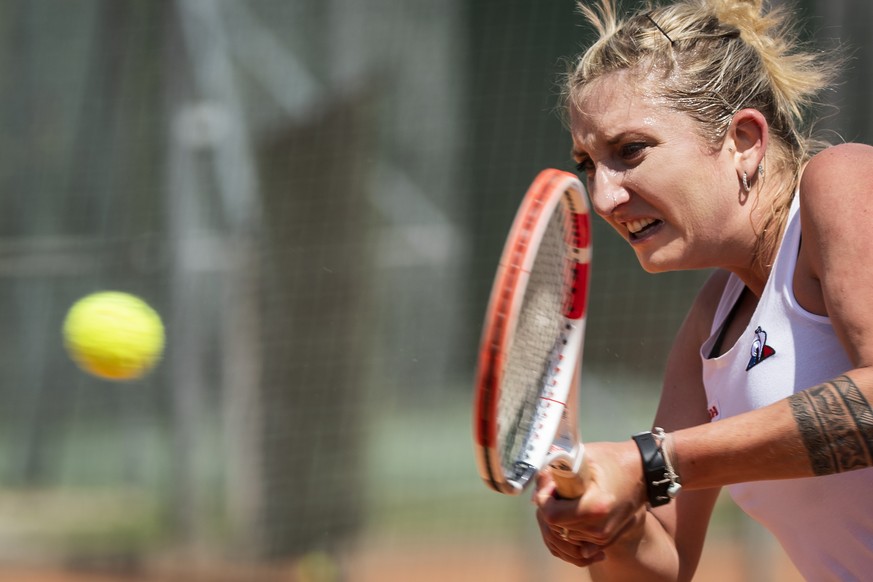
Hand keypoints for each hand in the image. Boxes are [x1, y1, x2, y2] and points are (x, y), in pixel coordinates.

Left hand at [534, 440, 647, 566]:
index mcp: (596, 507)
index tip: (550, 485)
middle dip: (550, 507)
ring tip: (569, 497)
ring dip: (559, 517)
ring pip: (563, 535)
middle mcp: (600, 528)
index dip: (545, 499)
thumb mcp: (583, 455)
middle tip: (557, 489)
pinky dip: (569, 527)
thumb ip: (556, 468)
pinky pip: (575, 541)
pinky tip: (574, 510)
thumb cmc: (613, 460)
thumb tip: (538, 483)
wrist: (642, 473)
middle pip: (555, 527)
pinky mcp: (605, 540)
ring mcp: (603, 537)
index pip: (552, 516)